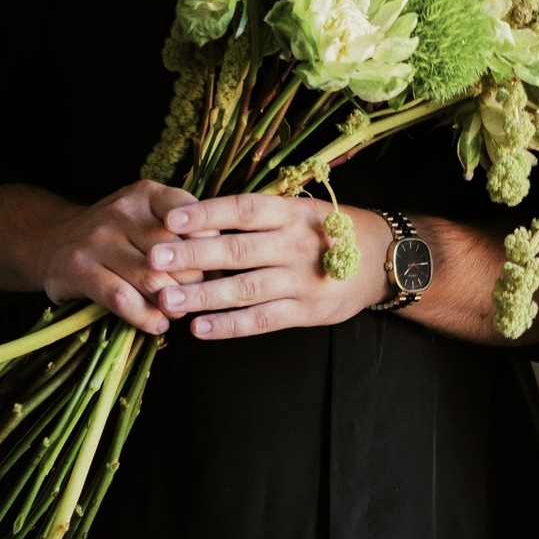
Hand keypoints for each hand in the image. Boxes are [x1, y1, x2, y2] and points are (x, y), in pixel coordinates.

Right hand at [29, 180, 204, 336]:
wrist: (50, 240)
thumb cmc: (116, 233)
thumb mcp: (147, 214)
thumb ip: (183, 229)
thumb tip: (224, 263)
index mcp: (146, 194)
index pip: (191, 216)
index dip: (210, 245)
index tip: (216, 265)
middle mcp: (121, 212)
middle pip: (176, 253)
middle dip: (195, 282)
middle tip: (199, 296)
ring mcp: (97, 241)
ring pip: (153, 280)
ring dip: (174, 304)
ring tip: (179, 311)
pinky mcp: (79, 271)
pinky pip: (123, 300)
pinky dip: (147, 318)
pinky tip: (158, 324)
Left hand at [145, 193, 388, 339]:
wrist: (384, 258)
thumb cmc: (329, 229)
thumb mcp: (302, 210)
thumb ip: (259, 216)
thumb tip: (198, 219)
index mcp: (292, 212)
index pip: (244, 210)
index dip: (207, 214)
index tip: (171, 219)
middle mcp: (297, 244)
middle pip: (238, 250)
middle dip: (193, 255)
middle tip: (154, 258)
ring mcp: (302, 280)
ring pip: (245, 289)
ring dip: (203, 296)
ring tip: (167, 300)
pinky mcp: (307, 311)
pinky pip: (262, 320)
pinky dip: (230, 326)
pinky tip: (200, 328)